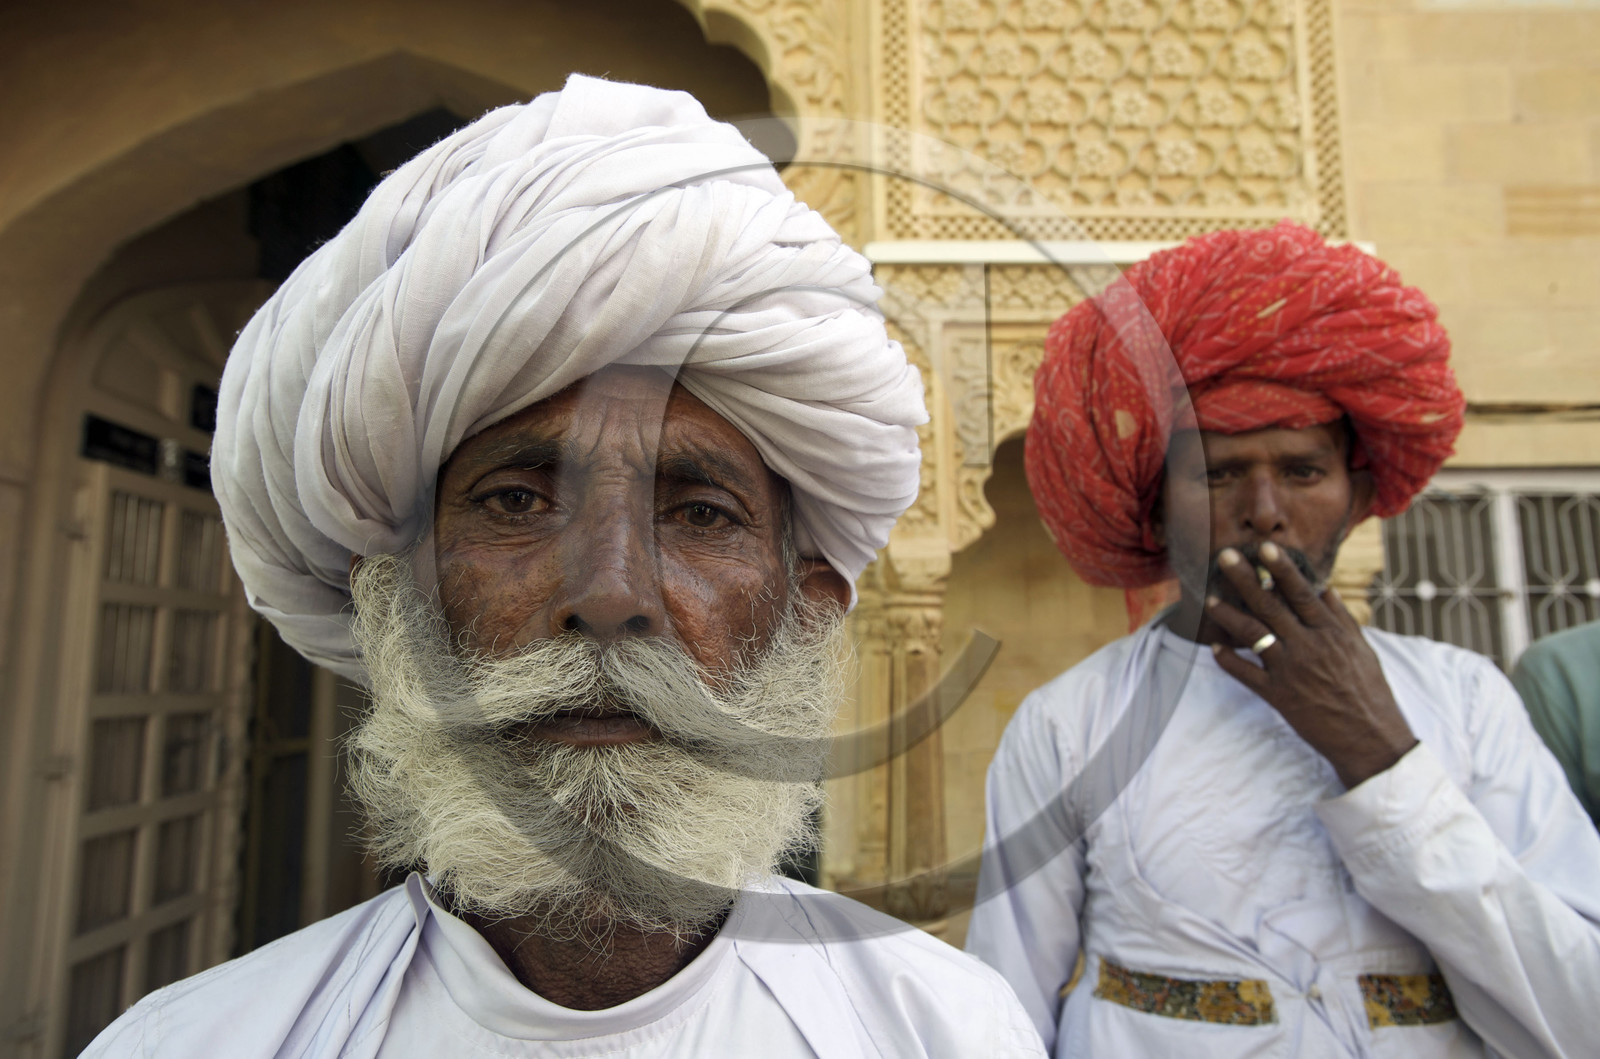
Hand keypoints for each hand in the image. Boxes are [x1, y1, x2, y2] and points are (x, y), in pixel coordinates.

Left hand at [1205, 542, 1416, 789]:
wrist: (1370, 737)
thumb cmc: (1368, 690)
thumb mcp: (1361, 648)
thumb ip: (1339, 616)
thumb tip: (1322, 587)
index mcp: (1331, 632)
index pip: (1302, 593)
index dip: (1282, 569)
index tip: (1265, 547)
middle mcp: (1309, 647)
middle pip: (1271, 606)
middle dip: (1245, 579)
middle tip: (1224, 556)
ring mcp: (1292, 671)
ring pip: (1254, 635)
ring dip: (1229, 615)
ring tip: (1209, 599)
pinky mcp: (1279, 696)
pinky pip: (1246, 675)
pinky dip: (1228, 660)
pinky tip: (1213, 648)